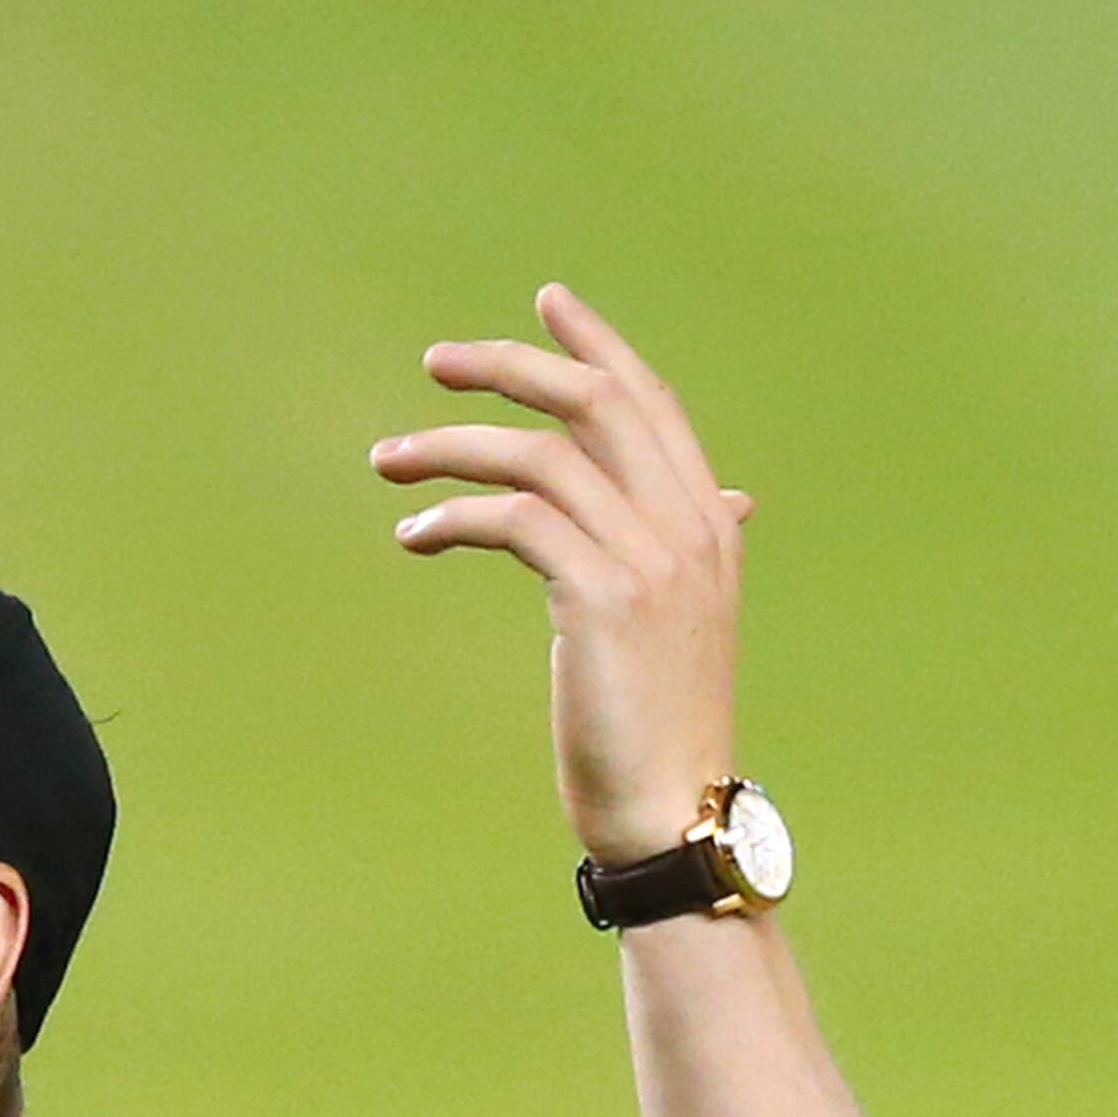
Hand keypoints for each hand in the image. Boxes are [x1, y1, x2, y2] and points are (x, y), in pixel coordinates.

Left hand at [371, 287, 749, 866]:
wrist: (675, 813)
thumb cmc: (663, 735)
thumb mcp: (682, 627)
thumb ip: (686, 553)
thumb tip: (728, 503)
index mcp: (709, 523)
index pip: (650, 402)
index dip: (596, 345)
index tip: (544, 302)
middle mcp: (688, 524)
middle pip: (593, 403)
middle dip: (510, 369)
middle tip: (435, 365)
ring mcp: (648, 558)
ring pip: (538, 456)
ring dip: (451, 448)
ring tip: (389, 462)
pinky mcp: (600, 597)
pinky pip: (513, 518)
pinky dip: (454, 515)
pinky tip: (415, 535)